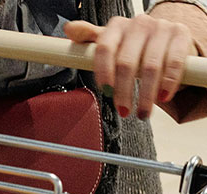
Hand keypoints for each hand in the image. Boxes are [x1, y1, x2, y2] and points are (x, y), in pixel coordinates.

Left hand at [65, 15, 197, 119]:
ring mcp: (161, 28)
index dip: (103, 71)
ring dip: (146, 94)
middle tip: (123, 111)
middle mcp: (138, 24)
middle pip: (127, 62)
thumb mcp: (109, 42)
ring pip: (150, 66)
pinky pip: (173, 62)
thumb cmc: (130, 45)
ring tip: (142, 113)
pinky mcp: (180, 35)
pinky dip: (168, 83)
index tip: (104, 91)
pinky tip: (163, 98)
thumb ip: (88, 39)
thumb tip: (69, 29)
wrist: (164, 37)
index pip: (104, 48)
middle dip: (123, 91)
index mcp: (116, 26)